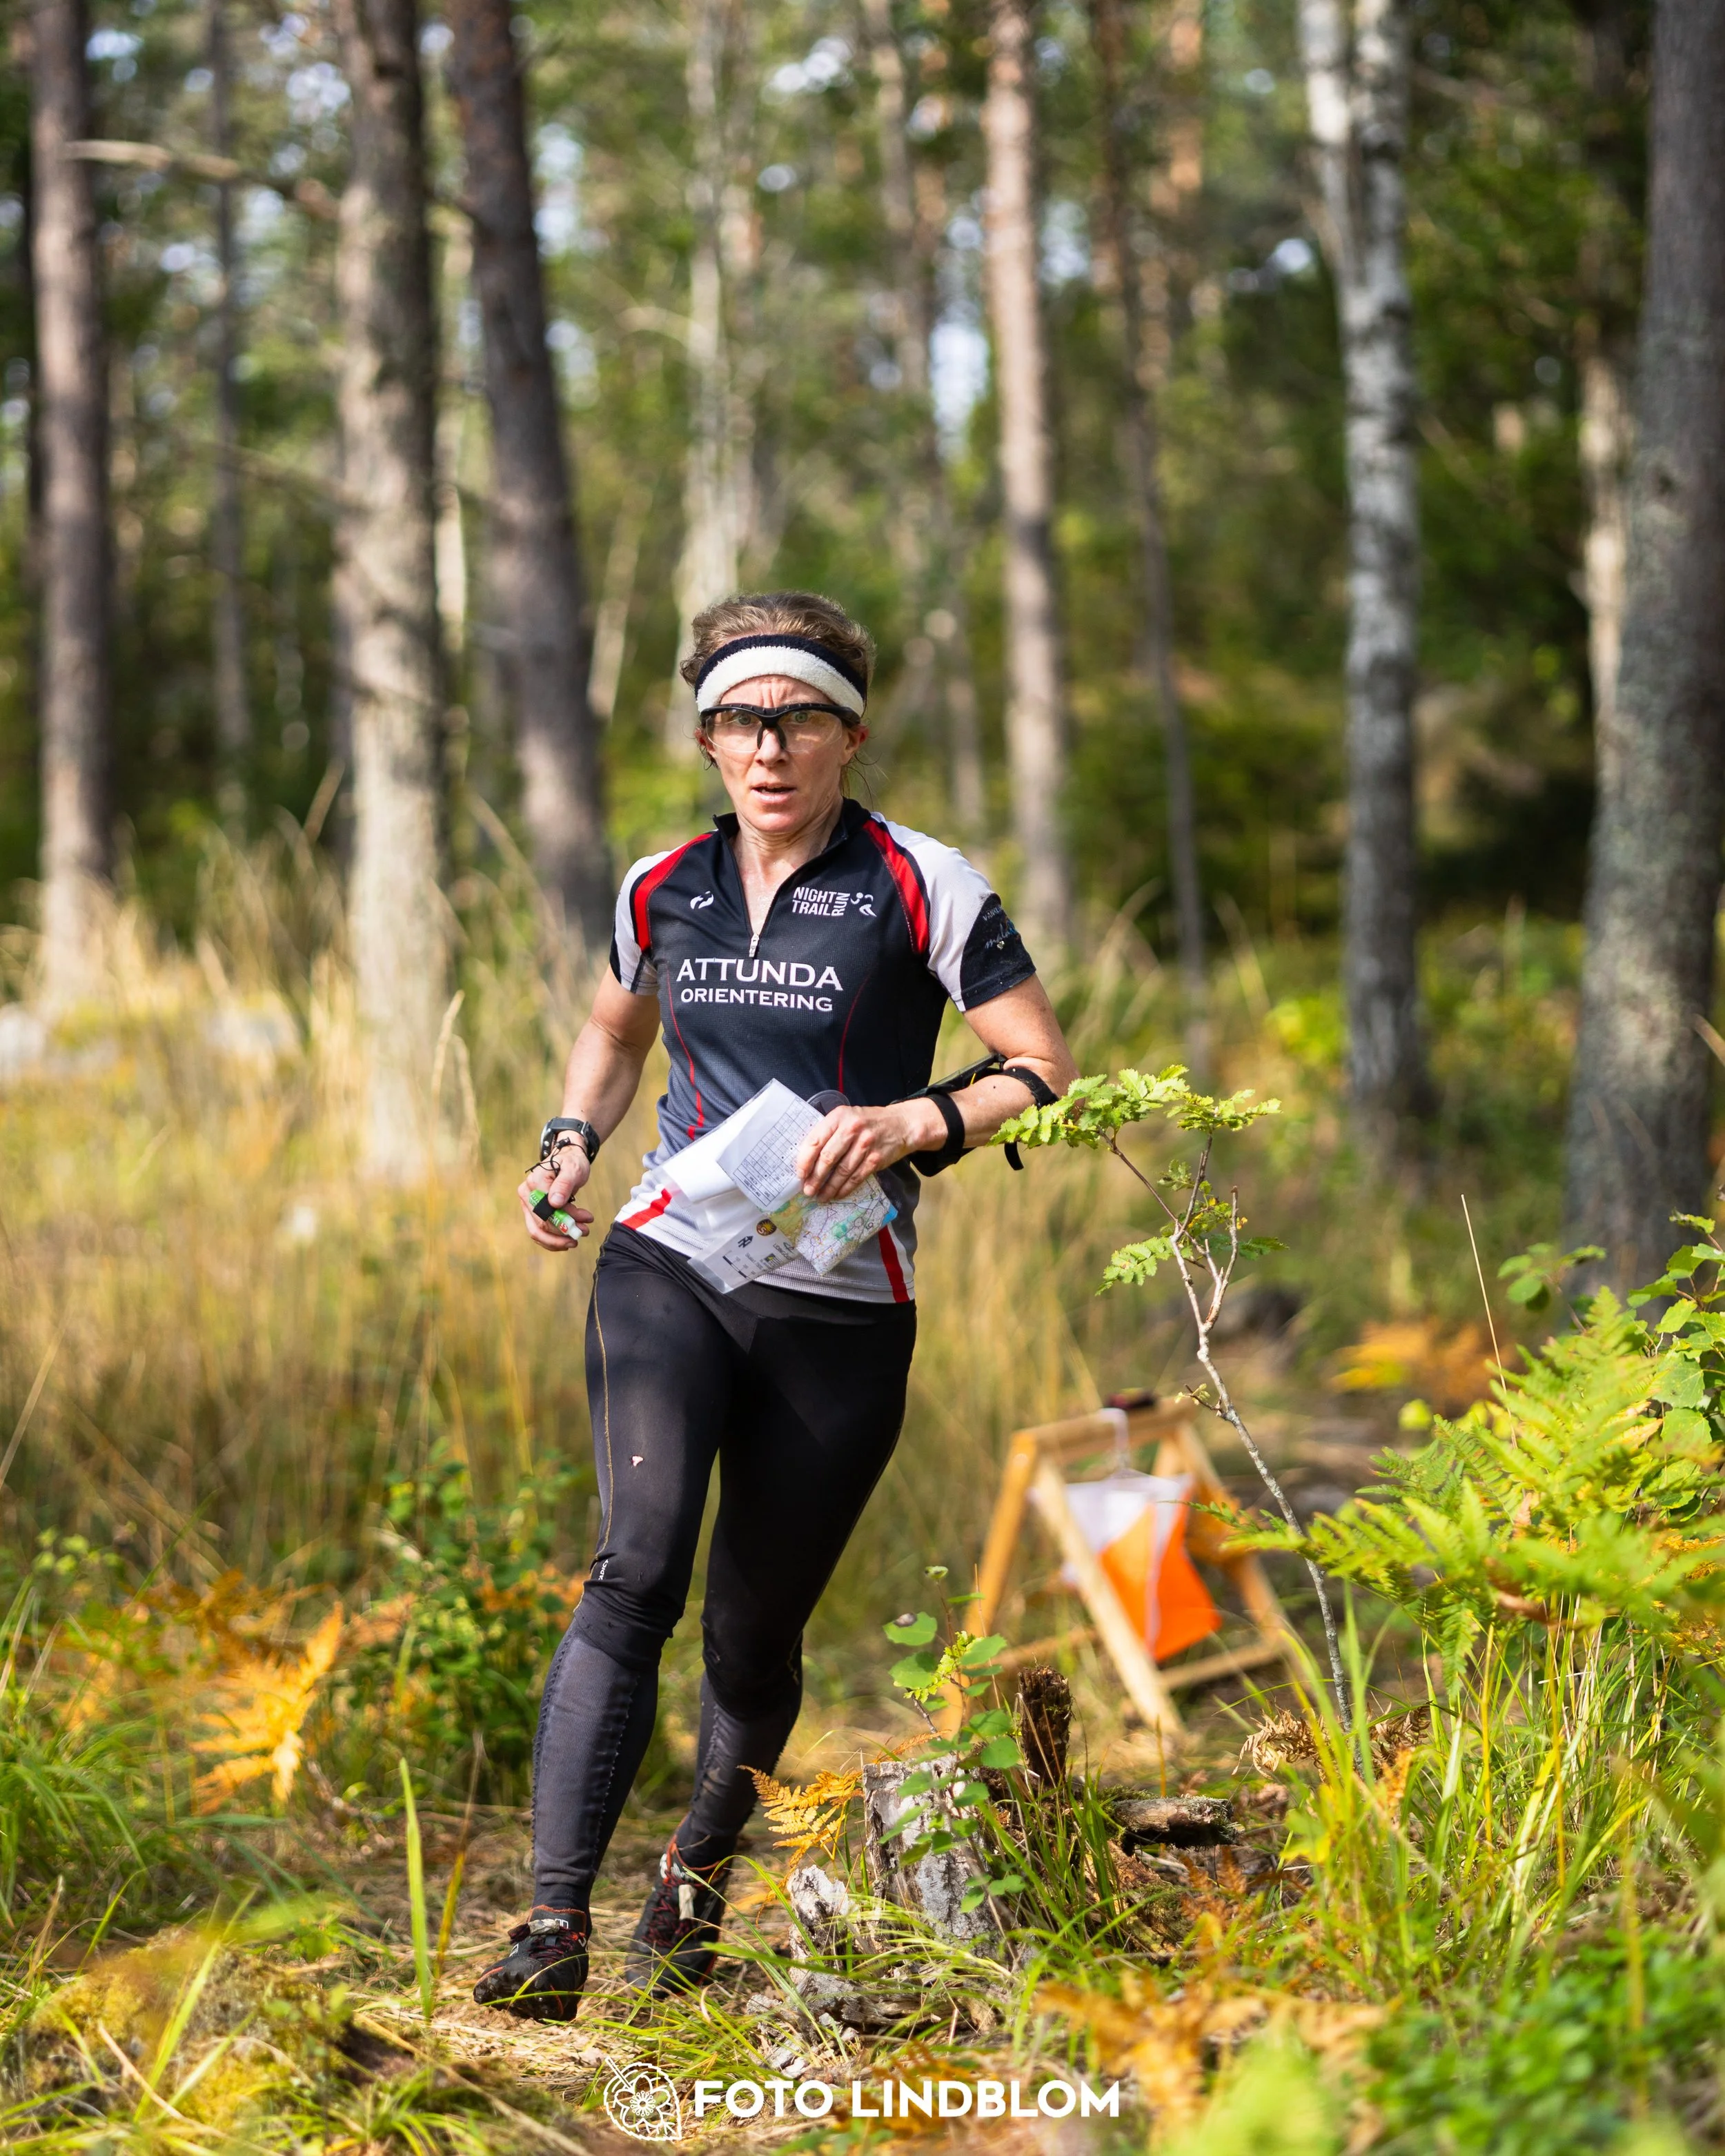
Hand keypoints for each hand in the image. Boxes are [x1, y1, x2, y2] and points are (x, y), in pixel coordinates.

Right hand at [518, 1141, 596, 1251]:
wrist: (567, 1159)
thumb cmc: (571, 1163)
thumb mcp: (573, 1169)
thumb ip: (564, 1184)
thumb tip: (555, 1203)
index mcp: (535, 1182)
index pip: (546, 1211)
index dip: (565, 1221)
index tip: (585, 1221)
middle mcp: (526, 1193)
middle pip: (540, 1224)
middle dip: (563, 1232)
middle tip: (584, 1232)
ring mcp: (527, 1203)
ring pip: (537, 1231)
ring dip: (557, 1240)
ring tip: (577, 1238)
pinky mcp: (531, 1211)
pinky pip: (538, 1230)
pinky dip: (552, 1239)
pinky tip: (566, 1240)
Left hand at [795, 1100, 947, 1202]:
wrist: (902, 1124)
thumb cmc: (868, 1122)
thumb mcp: (847, 1118)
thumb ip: (829, 1133)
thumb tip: (807, 1160)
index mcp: (839, 1117)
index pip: (816, 1140)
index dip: (805, 1160)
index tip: (799, 1174)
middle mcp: (852, 1129)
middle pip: (828, 1158)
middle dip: (815, 1178)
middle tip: (808, 1190)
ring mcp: (865, 1144)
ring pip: (842, 1171)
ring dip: (829, 1187)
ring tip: (820, 1196)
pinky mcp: (876, 1159)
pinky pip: (856, 1178)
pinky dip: (845, 1189)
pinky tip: (837, 1194)